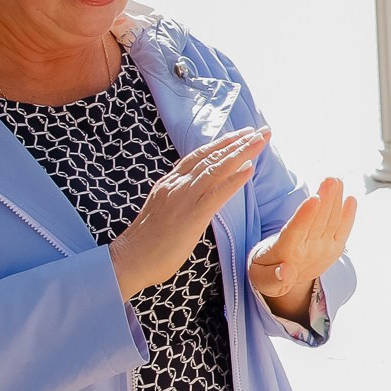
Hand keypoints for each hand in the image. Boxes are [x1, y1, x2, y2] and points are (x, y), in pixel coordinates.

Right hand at [107, 128, 268, 299]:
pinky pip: (216, 194)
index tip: (242, 134)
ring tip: (261, 139)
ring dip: (241, 152)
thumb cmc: (147, 242)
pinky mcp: (190, 216)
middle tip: (261, 130)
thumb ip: (180, 197)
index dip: (222, 143)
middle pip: (210, 157)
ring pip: (215, 169)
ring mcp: (182, 199)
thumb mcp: (164, 210)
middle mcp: (175, 185)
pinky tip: (250, 168)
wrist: (128, 260)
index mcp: (169, 183)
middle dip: (237, 142)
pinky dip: (234, 180)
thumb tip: (199, 192)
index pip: (199, 156)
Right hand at [249, 177, 357, 324]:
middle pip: (318, 222)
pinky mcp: (335, 248)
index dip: (306, 214)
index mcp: (287, 253)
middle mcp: (309, 250)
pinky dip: (348, 215)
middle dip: (326, 200)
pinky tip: (351, 198)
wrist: (289, 285)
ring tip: (337, 181)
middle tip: (331, 179)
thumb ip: (271, 278)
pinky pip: (343, 230)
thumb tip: (285, 272)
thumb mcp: (261, 278)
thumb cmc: (267, 271)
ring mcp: (324, 249)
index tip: (314, 198)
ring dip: (336, 200)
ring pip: (332, 222)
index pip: (297, 230)